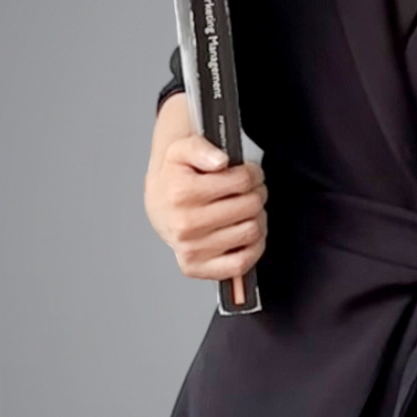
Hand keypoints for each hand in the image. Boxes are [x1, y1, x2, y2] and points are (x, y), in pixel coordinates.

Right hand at [145, 125, 267, 282]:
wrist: (158, 205)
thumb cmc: (175, 178)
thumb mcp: (182, 151)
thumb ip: (202, 148)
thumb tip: (220, 160)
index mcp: (182, 193)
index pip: (243, 181)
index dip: (253, 173)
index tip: (249, 173)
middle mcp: (185, 224)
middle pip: (250, 205)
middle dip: (257, 194)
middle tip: (250, 191)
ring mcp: (191, 249)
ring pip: (251, 231)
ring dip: (257, 218)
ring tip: (246, 210)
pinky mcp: (197, 268)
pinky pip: (241, 264)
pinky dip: (253, 248)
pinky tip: (245, 232)